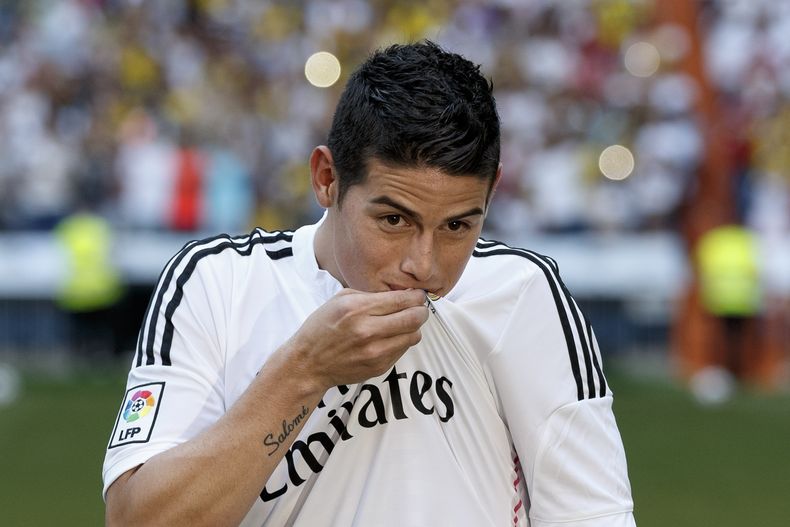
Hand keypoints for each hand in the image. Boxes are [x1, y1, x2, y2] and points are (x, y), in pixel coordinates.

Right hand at [283, 288, 428, 389]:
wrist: (308, 363)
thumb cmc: (322, 328)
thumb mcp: (340, 299)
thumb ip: (370, 294)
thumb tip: (400, 292)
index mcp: (357, 309)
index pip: (403, 300)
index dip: (416, 296)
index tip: (418, 295)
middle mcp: (368, 330)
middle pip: (414, 318)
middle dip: (421, 311)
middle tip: (418, 308)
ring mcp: (375, 352)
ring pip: (413, 336)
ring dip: (413, 328)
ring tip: (403, 323)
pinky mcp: (379, 367)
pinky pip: (403, 350)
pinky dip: (401, 342)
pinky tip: (389, 337)